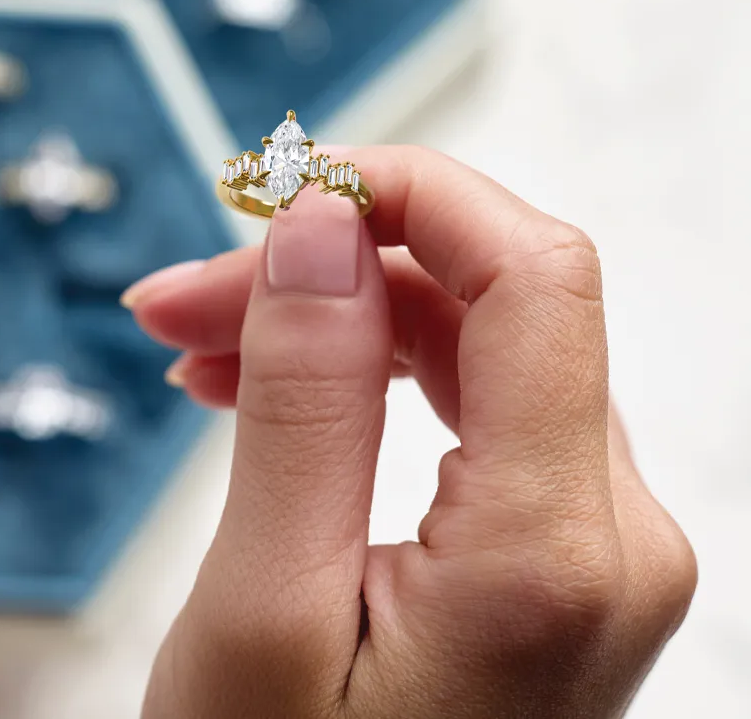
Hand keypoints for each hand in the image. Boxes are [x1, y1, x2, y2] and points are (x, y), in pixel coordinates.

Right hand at [124, 146, 695, 718]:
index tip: (286, 185)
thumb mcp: (261, 607)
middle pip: (483, 300)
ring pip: (465, 341)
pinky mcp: (544, 546)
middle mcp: (608, 533)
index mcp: (557, 551)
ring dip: (328, 314)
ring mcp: (585, 539)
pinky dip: (358, 368)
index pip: (533, 273)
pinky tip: (261, 380)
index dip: (411, 192)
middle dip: (327, 265)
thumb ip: (305, 398)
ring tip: (199, 340)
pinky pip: (462, 402)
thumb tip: (319, 224)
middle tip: (183, 296)